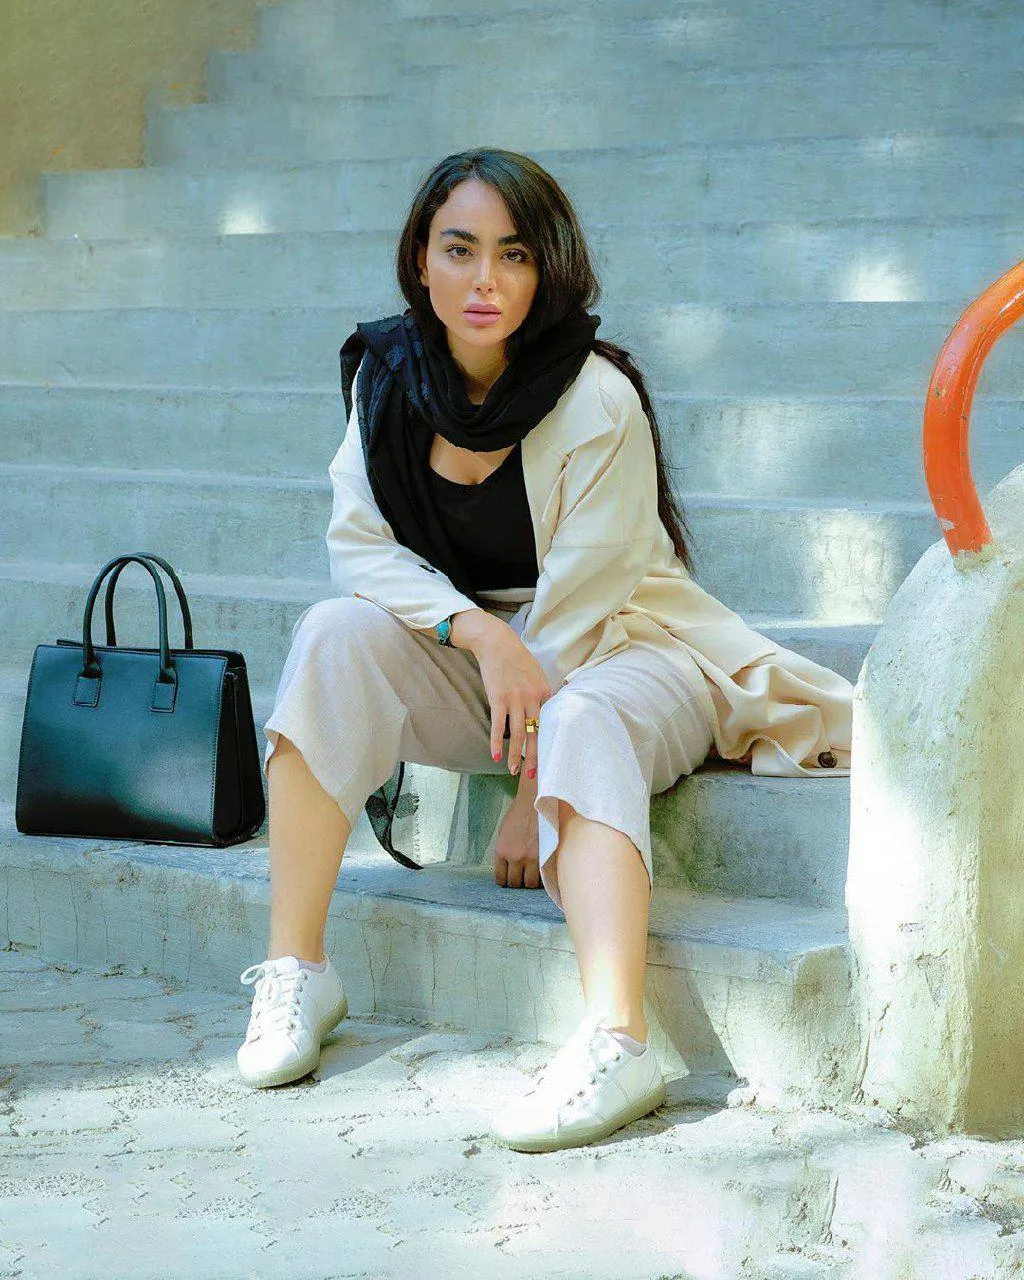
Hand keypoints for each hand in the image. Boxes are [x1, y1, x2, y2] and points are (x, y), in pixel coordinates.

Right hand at [469, 621, 550, 778]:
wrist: (497, 642)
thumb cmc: (517, 658)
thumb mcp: (538, 673)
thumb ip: (544, 692)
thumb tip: (550, 709)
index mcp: (545, 692)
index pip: (550, 723)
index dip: (550, 742)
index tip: (550, 758)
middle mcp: (532, 698)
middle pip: (536, 733)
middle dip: (535, 756)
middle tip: (534, 775)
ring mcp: (515, 699)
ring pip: (518, 733)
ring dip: (515, 755)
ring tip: (513, 771)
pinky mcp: (498, 698)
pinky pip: (498, 725)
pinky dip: (496, 742)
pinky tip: (495, 756)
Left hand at [493, 784, 539, 888]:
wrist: (535, 801)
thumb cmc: (518, 814)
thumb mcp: (504, 833)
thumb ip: (505, 851)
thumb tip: (507, 866)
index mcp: (501, 851)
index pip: (500, 878)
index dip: (505, 880)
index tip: (509, 879)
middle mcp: (515, 857)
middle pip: (515, 883)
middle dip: (518, 881)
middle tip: (522, 876)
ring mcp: (531, 858)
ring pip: (530, 883)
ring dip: (531, 881)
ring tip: (534, 874)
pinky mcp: (546, 856)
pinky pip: (543, 876)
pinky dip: (543, 877)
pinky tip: (542, 872)